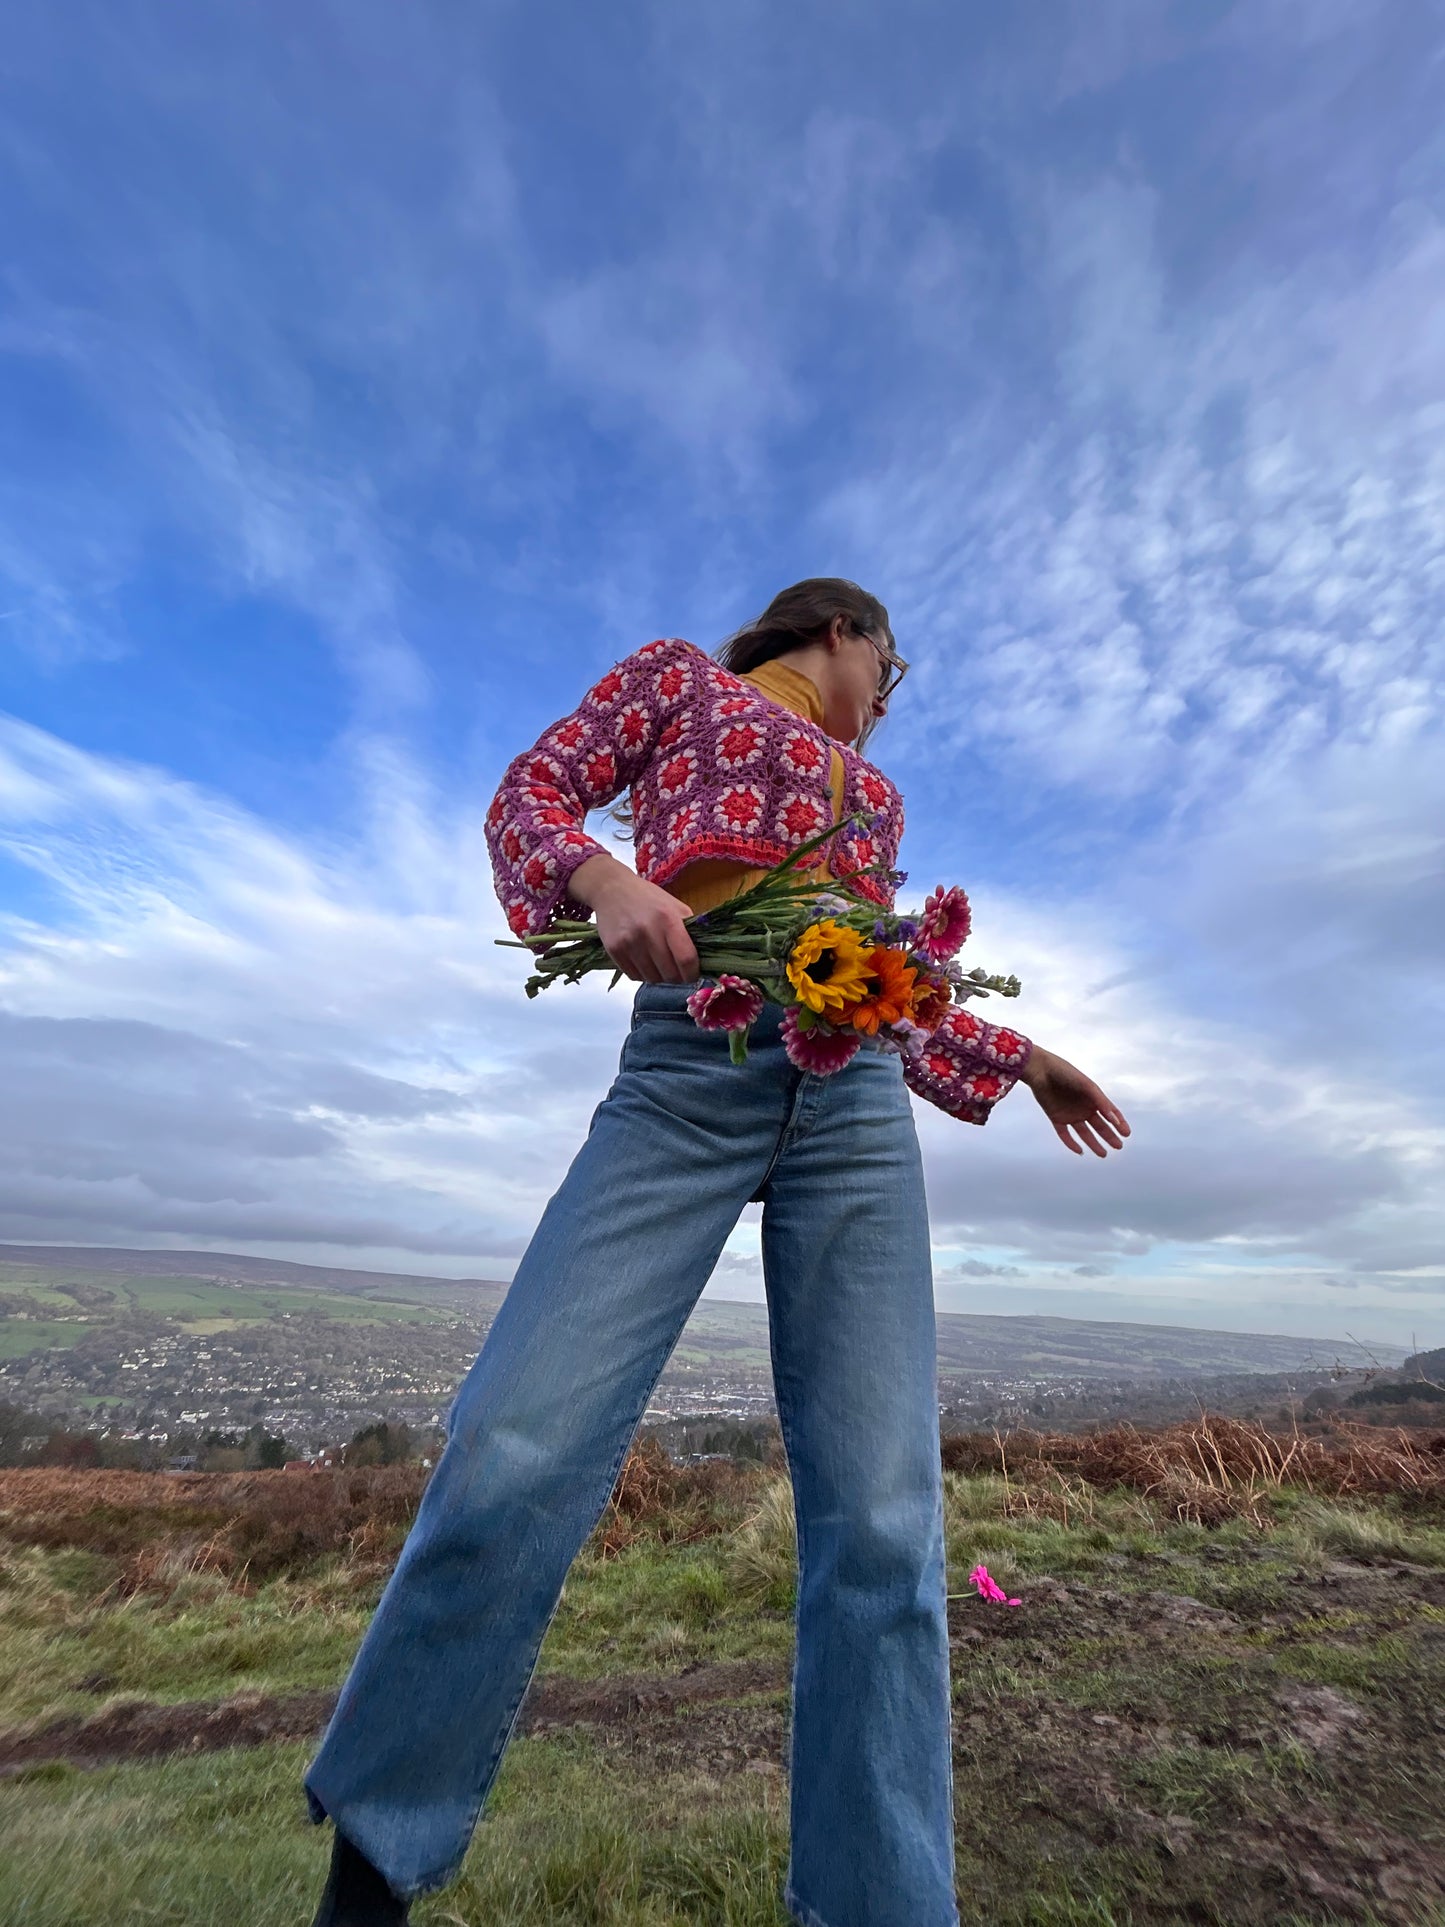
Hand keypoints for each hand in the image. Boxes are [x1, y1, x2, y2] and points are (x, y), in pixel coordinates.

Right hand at [568, 854, 700, 983]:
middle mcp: (648, 932)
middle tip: (676, 969)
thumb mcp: (674, 906)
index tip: (693, 974)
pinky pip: (635, 976)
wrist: (611, 889)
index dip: (693, 973)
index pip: (686, 959)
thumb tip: (706, 955)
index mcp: (668, 919)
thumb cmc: (647, 897)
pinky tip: (644, 960)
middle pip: (670, 974)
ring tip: (659, 963)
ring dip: (659, 976)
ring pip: (652, 979)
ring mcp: (629, 942)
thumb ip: (690, 929)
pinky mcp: (614, 950)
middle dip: (677, 977)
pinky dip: (643, 974)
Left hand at [1019, 1046, 1130, 1156]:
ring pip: (1084, 1133)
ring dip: (1094, 1143)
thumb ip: (1101, 1102)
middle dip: (1109, 1136)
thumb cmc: (1065, 1073)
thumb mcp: (1087, 1086)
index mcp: (1093, 1098)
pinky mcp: (1056, 1118)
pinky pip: (1065, 1134)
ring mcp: (1070, 1114)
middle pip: (1099, 1125)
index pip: (1110, 1113)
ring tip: (1103, 1154)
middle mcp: (1083, 1107)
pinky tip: (1080, 1151)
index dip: (1119, 1123)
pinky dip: (1071, 1143)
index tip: (1126, 1134)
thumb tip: (1115, 1120)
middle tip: (1118, 1146)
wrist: (1040, 1070)